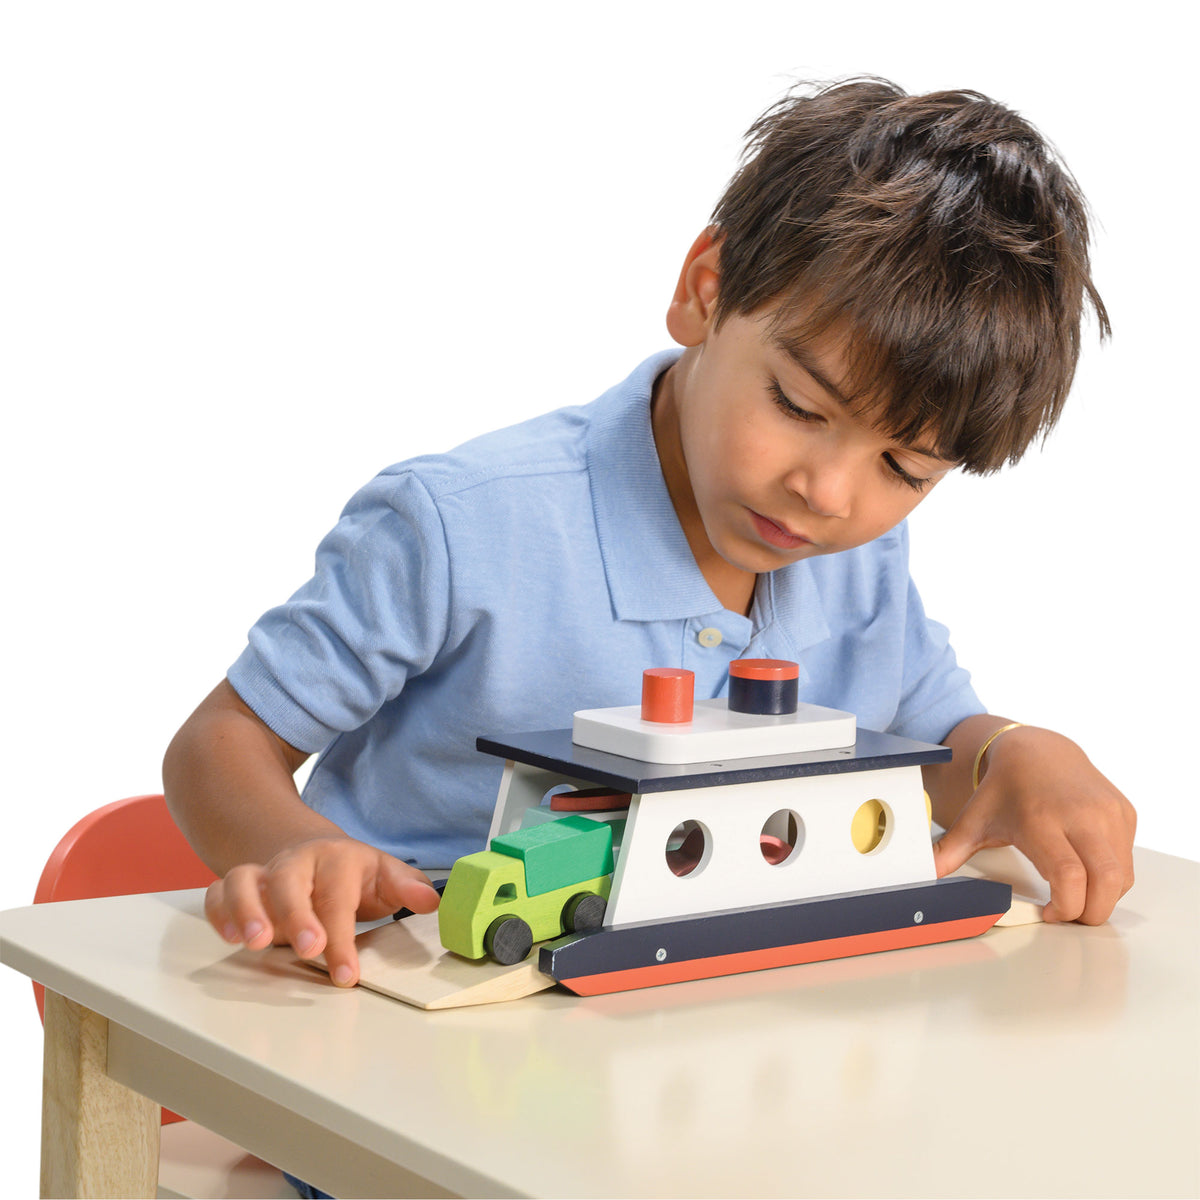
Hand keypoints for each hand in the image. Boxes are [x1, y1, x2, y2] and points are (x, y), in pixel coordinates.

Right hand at [204, 837, 440, 985]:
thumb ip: (406, 888)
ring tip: (254, 943)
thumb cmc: (351, 874)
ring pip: (243, 880)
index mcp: (337, 859)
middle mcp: (297, 863)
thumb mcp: (383, 875)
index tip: (347, 976)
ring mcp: (264, 873)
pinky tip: (231, 938)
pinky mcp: (239, 888)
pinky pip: (217, 893)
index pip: (339, 897)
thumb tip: (431, 901)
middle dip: (296, 916)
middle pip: (290, 881)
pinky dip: (219, 913)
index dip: (342, 938)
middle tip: (308, 949)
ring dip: (246, 909)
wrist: (312, 851)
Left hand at [932, 725, 1135, 923]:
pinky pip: (1127, 859)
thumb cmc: (1006, 788)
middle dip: (1092, 912)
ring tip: (1076, 893)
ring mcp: (1108, 812)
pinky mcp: (1124, 813)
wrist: (1038, 750)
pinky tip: (1087, 869)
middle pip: (1106, 881)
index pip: (1068, 874)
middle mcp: (1081, 814)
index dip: (1066, 906)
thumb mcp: (975, 818)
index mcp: (1041, 818)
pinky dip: (1112, 876)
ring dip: (1103, 896)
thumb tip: (926, 875)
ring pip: (1122, 875)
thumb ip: (951, 851)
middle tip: (1070, 915)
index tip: (1050, 914)